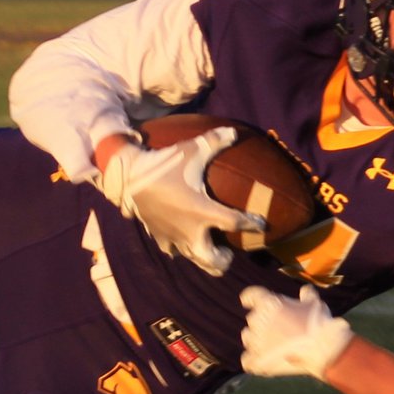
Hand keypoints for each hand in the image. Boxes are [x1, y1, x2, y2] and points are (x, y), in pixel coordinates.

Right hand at [99, 129, 262, 276]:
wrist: (129, 177)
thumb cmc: (164, 163)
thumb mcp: (192, 149)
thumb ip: (215, 141)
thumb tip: (235, 132)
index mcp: (203, 211)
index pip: (236, 223)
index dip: (253, 224)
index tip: (263, 224)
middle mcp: (190, 230)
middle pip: (214, 261)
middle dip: (225, 260)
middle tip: (229, 250)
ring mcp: (173, 237)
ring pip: (194, 260)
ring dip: (206, 260)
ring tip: (211, 250)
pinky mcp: (159, 237)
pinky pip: (173, 251)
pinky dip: (181, 249)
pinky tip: (183, 240)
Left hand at [240, 285, 352, 378]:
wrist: (323, 349)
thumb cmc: (320, 323)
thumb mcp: (315, 303)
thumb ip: (307, 295)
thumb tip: (306, 290)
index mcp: (269, 303)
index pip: (251, 295)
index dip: (249, 298)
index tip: (246, 301)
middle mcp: (258, 320)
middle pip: (253, 319)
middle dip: (263, 323)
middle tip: (279, 329)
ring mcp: (257, 341)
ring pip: (248, 337)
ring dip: (256, 339)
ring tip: (271, 344)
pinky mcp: (258, 360)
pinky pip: (247, 360)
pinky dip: (253, 360)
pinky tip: (261, 361)